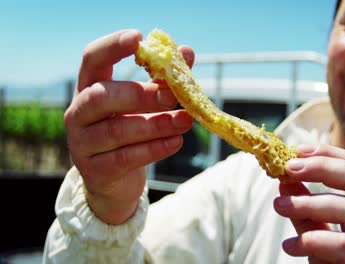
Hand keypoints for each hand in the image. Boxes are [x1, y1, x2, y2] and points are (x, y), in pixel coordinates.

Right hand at [65, 29, 194, 223]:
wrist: (114, 181)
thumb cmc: (130, 131)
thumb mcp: (144, 104)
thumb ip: (162, 79)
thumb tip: (187, 52)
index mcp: (89, 87)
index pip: (92, 59)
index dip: (112, 47)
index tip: (138, 38)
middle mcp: (79, 113)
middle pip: (102, 96)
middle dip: (141, 94)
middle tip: (173, 96)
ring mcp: (82, 143)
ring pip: (117, 129)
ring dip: (156, 124)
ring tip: (185, 121)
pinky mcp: (95, 170)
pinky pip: (126, 157)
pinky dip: (154, 149)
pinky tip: (176, 142)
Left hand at [273, 145, 344, 262]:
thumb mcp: (318, 233)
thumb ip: (305, 208)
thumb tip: (283, 179)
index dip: (330, 154)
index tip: (297, 150)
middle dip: (323, 168)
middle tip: (287, 169)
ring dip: (309, 203)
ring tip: (279, 205)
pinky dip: (313, 241)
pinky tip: (290, 245)